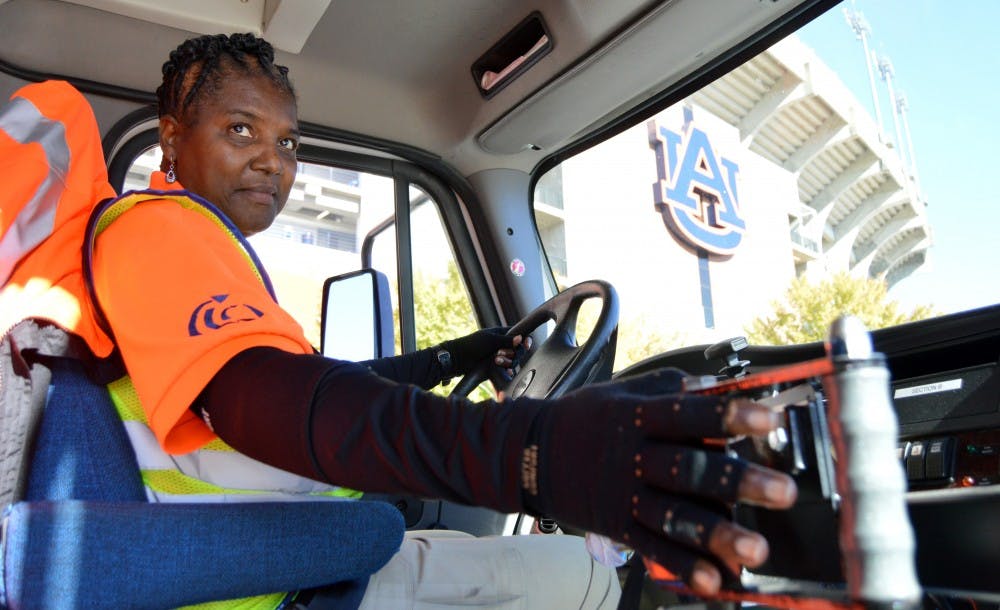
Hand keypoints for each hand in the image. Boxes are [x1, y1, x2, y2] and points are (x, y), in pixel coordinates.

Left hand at [439, 327, 528, 378]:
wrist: (458, 359)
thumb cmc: (472, 345)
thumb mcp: (490, 341)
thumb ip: (507, 340)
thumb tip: (521, 338)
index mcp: (501, 333)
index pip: (519, 334)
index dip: (524, 340)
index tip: (526, 345)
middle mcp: (501, 344)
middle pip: (518, 350)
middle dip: (512, 354)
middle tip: (500, 355)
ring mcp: (499, 355)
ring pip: (513, 360)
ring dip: (507, 362)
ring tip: (496, 362)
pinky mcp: (495, 366)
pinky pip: (507, 369)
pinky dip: (507, 370)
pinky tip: (505, 373)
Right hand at [520, 368, 796, 596]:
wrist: (528, 453)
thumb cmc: (584, 418)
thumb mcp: (620, 392)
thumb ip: (667, 389)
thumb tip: (715, 387)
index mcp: (638, 417)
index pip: (689, 414)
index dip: (728, 416)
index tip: (769, 421)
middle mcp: (634, 457)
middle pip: (689, 469)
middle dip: (738, 481)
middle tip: (784, 492)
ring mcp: (624, 494)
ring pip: (675, 515)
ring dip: (717, 535)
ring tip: (756, 550)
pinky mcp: (616, 524)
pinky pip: (652, 547)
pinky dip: (681, 565)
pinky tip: (711, 581)